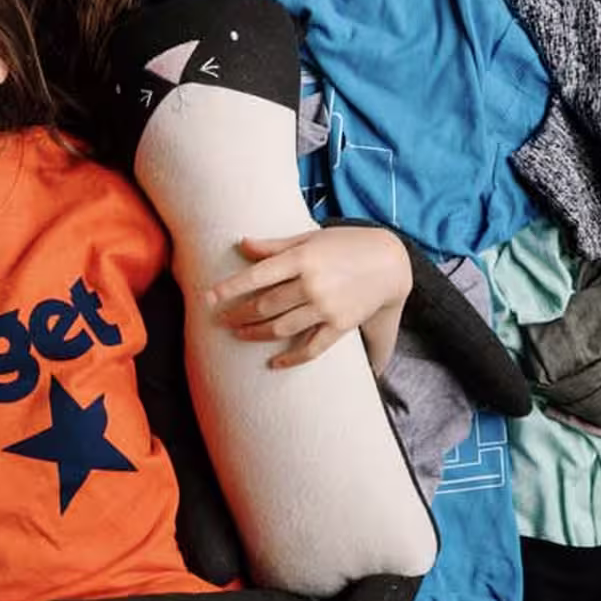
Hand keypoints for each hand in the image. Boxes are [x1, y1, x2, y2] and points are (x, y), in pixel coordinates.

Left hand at [205, 227, 411, 368]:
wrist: (392, 263)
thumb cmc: (347, 244)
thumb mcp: (311, 238)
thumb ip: (276, 245)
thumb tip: (242, 243)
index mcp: (302, 258)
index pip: (257, 275)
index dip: (230, 288)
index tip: (208, 298)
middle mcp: (311, 284)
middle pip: (264, 305)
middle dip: (238, 314)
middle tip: (220, 320)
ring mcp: (326, 307)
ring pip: (281, 327)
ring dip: (255, 334)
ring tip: (238, 334)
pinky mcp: (340, 326)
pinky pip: (311, 348)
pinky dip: (291, 359)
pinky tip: (274, 363)